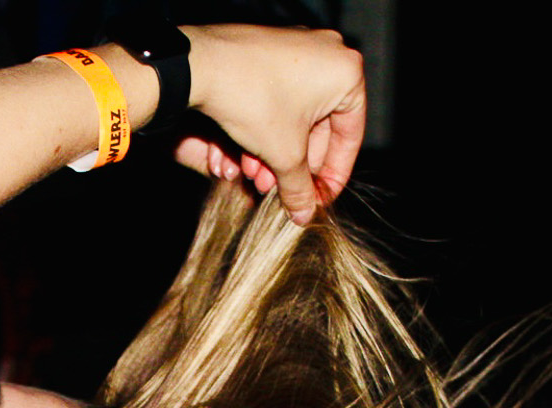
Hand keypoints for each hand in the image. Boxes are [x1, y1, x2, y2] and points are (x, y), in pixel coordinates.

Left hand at [177, 25, 365, 223]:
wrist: (201, 65)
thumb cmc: (252, 99)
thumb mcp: (283, 154)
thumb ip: (300, 188)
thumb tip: (306, 214)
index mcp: (347, 73)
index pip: (349, 136)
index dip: (334, 174)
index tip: (321, 198)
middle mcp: (329, 54)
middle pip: (321, 127)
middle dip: (297, 166)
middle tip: (284, 193)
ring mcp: (299, 49)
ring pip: (297, 116)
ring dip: (278, 154)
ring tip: (258, 179)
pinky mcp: (272, 52)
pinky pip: (280, 99)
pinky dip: (268, 130)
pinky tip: (249, 156)